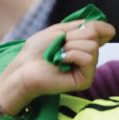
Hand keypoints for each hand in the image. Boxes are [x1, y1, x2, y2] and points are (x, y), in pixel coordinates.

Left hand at [0, 20, 115, 114]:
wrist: (23, 68)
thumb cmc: (37, 51)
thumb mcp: (61, 30)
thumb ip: (86, 26)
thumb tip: (111, 31)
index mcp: (84, 46)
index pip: (100, 29)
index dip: (85, 27)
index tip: (67, 34)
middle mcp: (88, 58)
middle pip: (94, 36)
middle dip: (72, 37)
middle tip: (58, 48)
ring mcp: (87, 70)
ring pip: (92, 47)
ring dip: (70, 47)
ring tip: (58, 56)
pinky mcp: (84, 80)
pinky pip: (88, 58)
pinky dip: (72, 55)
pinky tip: (61, 62)